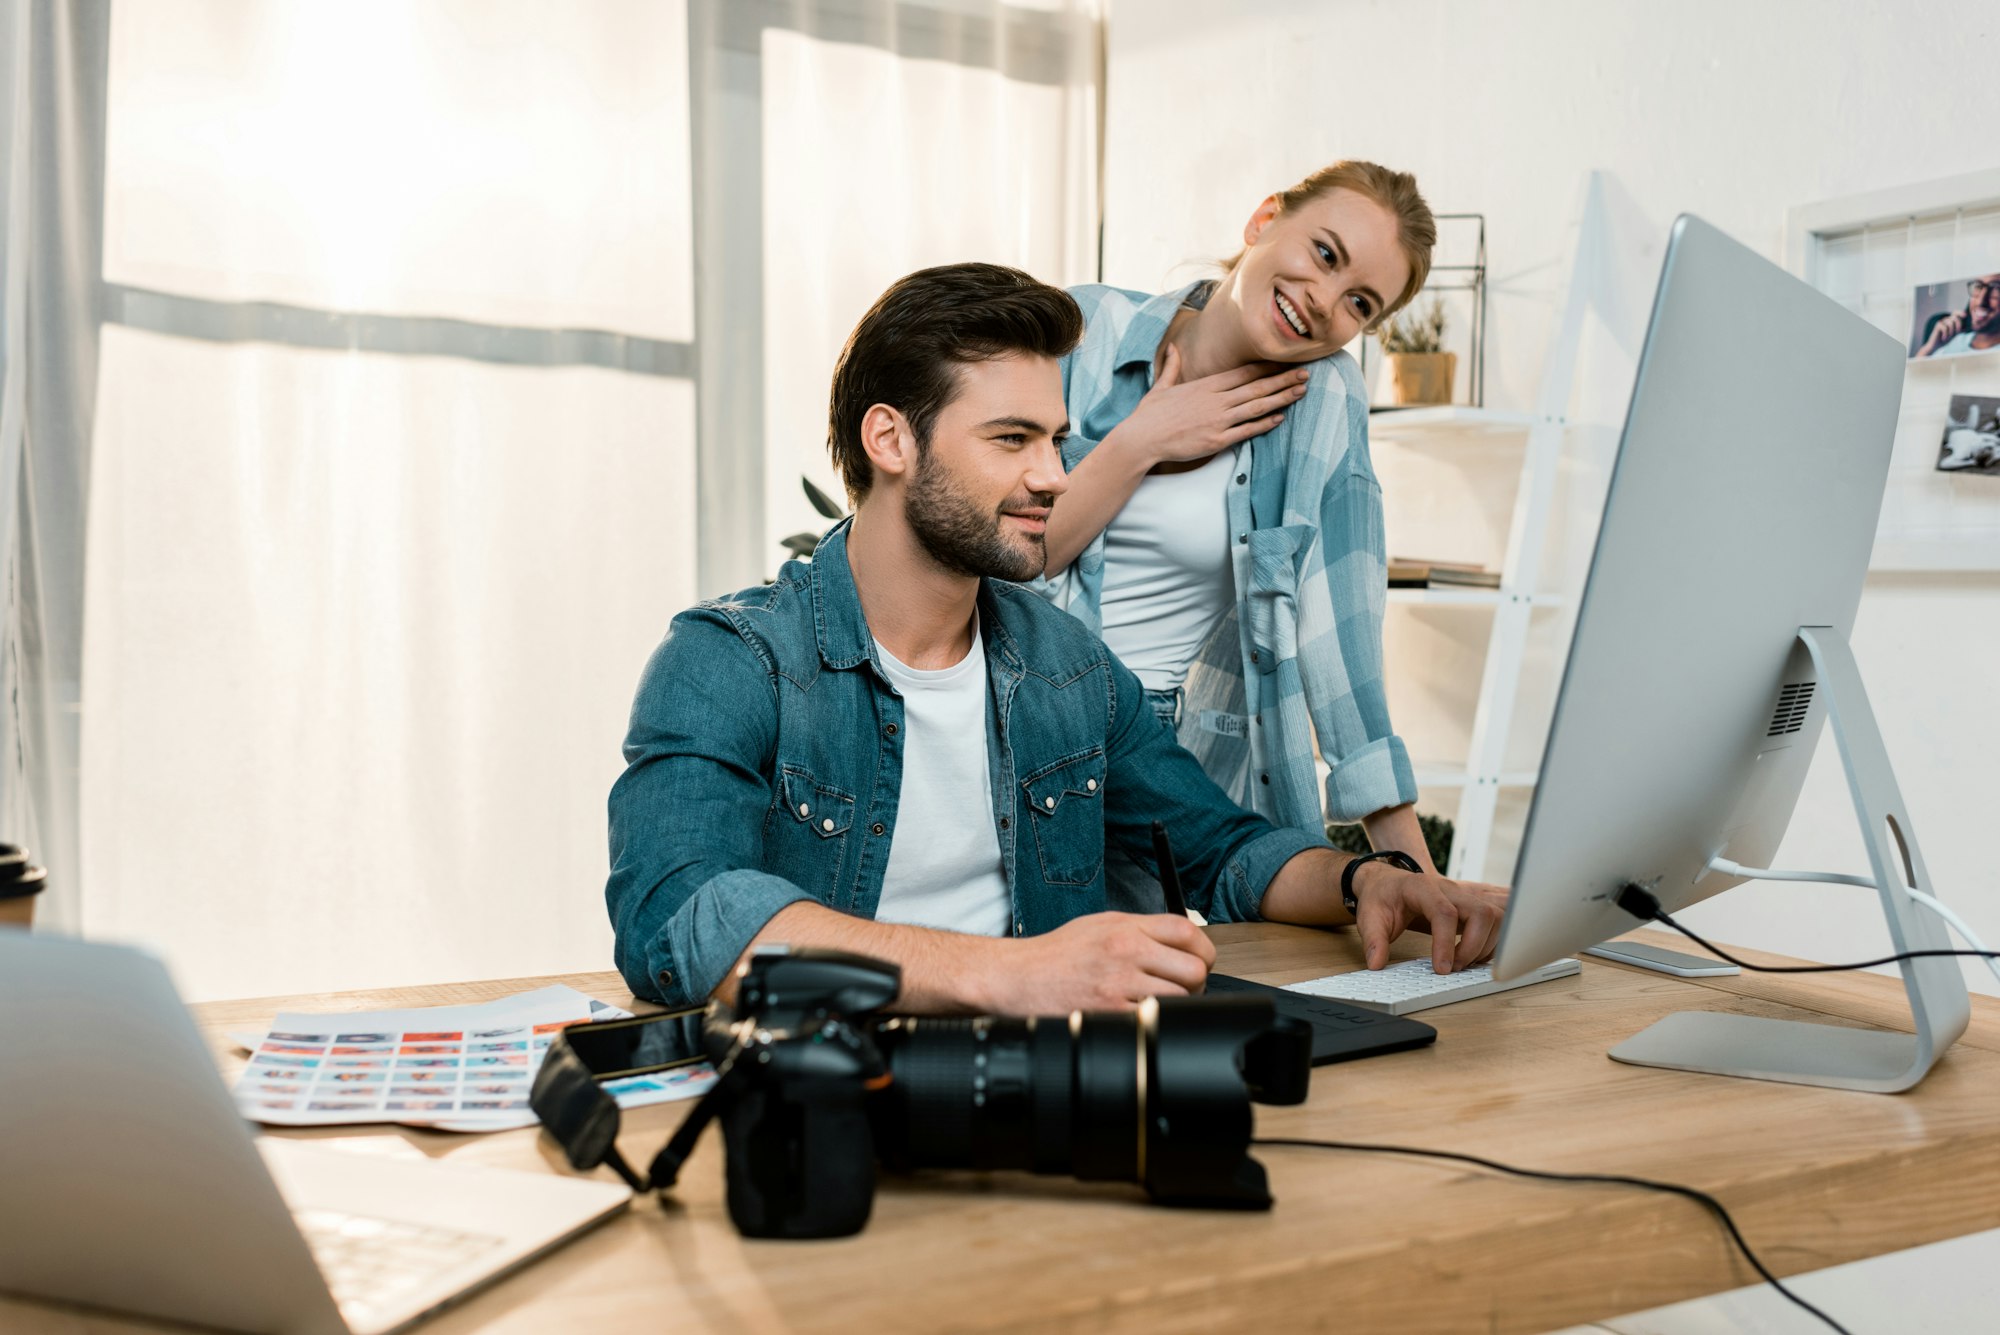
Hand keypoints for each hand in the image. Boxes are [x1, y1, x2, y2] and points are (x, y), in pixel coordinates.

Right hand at [987, 912, 1215, 1013]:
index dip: (1203, 951)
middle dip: (1194, 983)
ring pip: (1178, 998)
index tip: (1198, 961)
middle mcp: (1126, 950)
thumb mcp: (1099, 925)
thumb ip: (1140, 929)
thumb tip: (1179, 940)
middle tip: (1179, 988)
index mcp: (1126, 927)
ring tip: (1154, 1003)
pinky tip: (1136, 1015)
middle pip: (1193, 968)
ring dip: (1174, 1005)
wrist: (1017, 976)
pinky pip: (1152, 1018)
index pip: (1188, 931)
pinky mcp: (1110, 1012)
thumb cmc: (1055, 954)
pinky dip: (1150, 1020)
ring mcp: (1119, 983)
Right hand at [1106, 344, 1308, 466]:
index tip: (1284, 361)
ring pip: (1257, 406)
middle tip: (1305, 373)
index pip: (1243, 372)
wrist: (1141, 439)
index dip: (1267, 367)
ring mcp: (1218, 420)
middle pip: (1257, 386)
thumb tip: (1173, 348)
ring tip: (1301, 391)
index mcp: (1206, 385)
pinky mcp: (1217, 440)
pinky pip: (1247, 430)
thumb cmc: (1149, 415)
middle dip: (1283, 379)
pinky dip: (1264, 423)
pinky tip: (1280, 417)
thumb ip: (1172, 366)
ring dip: (1281, 398)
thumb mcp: (1161, 386)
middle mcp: (1216, 400)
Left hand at [1351, 863, 1508, 973]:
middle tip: (1453, 968)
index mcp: (1422, 887)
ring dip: (1485, 946)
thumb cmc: (1381, 898)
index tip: (1442, 969)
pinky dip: (1490, 945)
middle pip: (1481, 913)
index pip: (1445, 912)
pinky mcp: (1471, 908)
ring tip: (1462, 963)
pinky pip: (1496, 924)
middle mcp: (1449, 889)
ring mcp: (1463, 897)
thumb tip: (1376, 964)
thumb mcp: (1369, 917)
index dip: (1446, 943)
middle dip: (1473, 947)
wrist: (1388, 884)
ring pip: (1495, 918)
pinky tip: (1472, 957)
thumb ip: (1373, 941)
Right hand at [1920, 310, 1966, 355]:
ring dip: (1951, 331)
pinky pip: (1945, 328)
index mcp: (1950, 320)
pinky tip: (1943, 338)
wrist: (1936, 346)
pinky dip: (1946, 334)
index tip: (1965, 315)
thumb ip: (1961, 329)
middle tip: (1956, 333)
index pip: (1956, 312)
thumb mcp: (1955, 334)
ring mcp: (1941, 322)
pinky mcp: (1938, 325)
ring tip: (1948, 337)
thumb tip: (1970, 326)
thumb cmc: (1946, 340)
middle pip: (1955, 318)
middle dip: (1958, 326)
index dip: (1960, 312)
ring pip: (1950, 323)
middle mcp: (1946, 320)